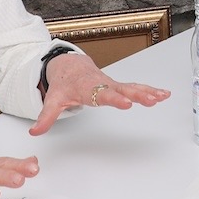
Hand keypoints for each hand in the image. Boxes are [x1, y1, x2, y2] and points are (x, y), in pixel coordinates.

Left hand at [28, 51, 170, 134]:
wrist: (70, 67)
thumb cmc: (64, 84)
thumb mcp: (53, 100)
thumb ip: (46, 117)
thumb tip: (35, 131)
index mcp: (87, 88)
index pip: (102, 94)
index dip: (114, 99)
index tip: (126, 103)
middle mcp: (103, 84)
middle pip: (122, 89)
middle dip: (137, 94)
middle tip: (151, 100)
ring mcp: (112, 84)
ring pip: (131, 87)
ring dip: (147, 91)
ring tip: (162, 97)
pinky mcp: (118, 86)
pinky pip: (136, 87)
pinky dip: (150, 89)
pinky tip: (163, 94)